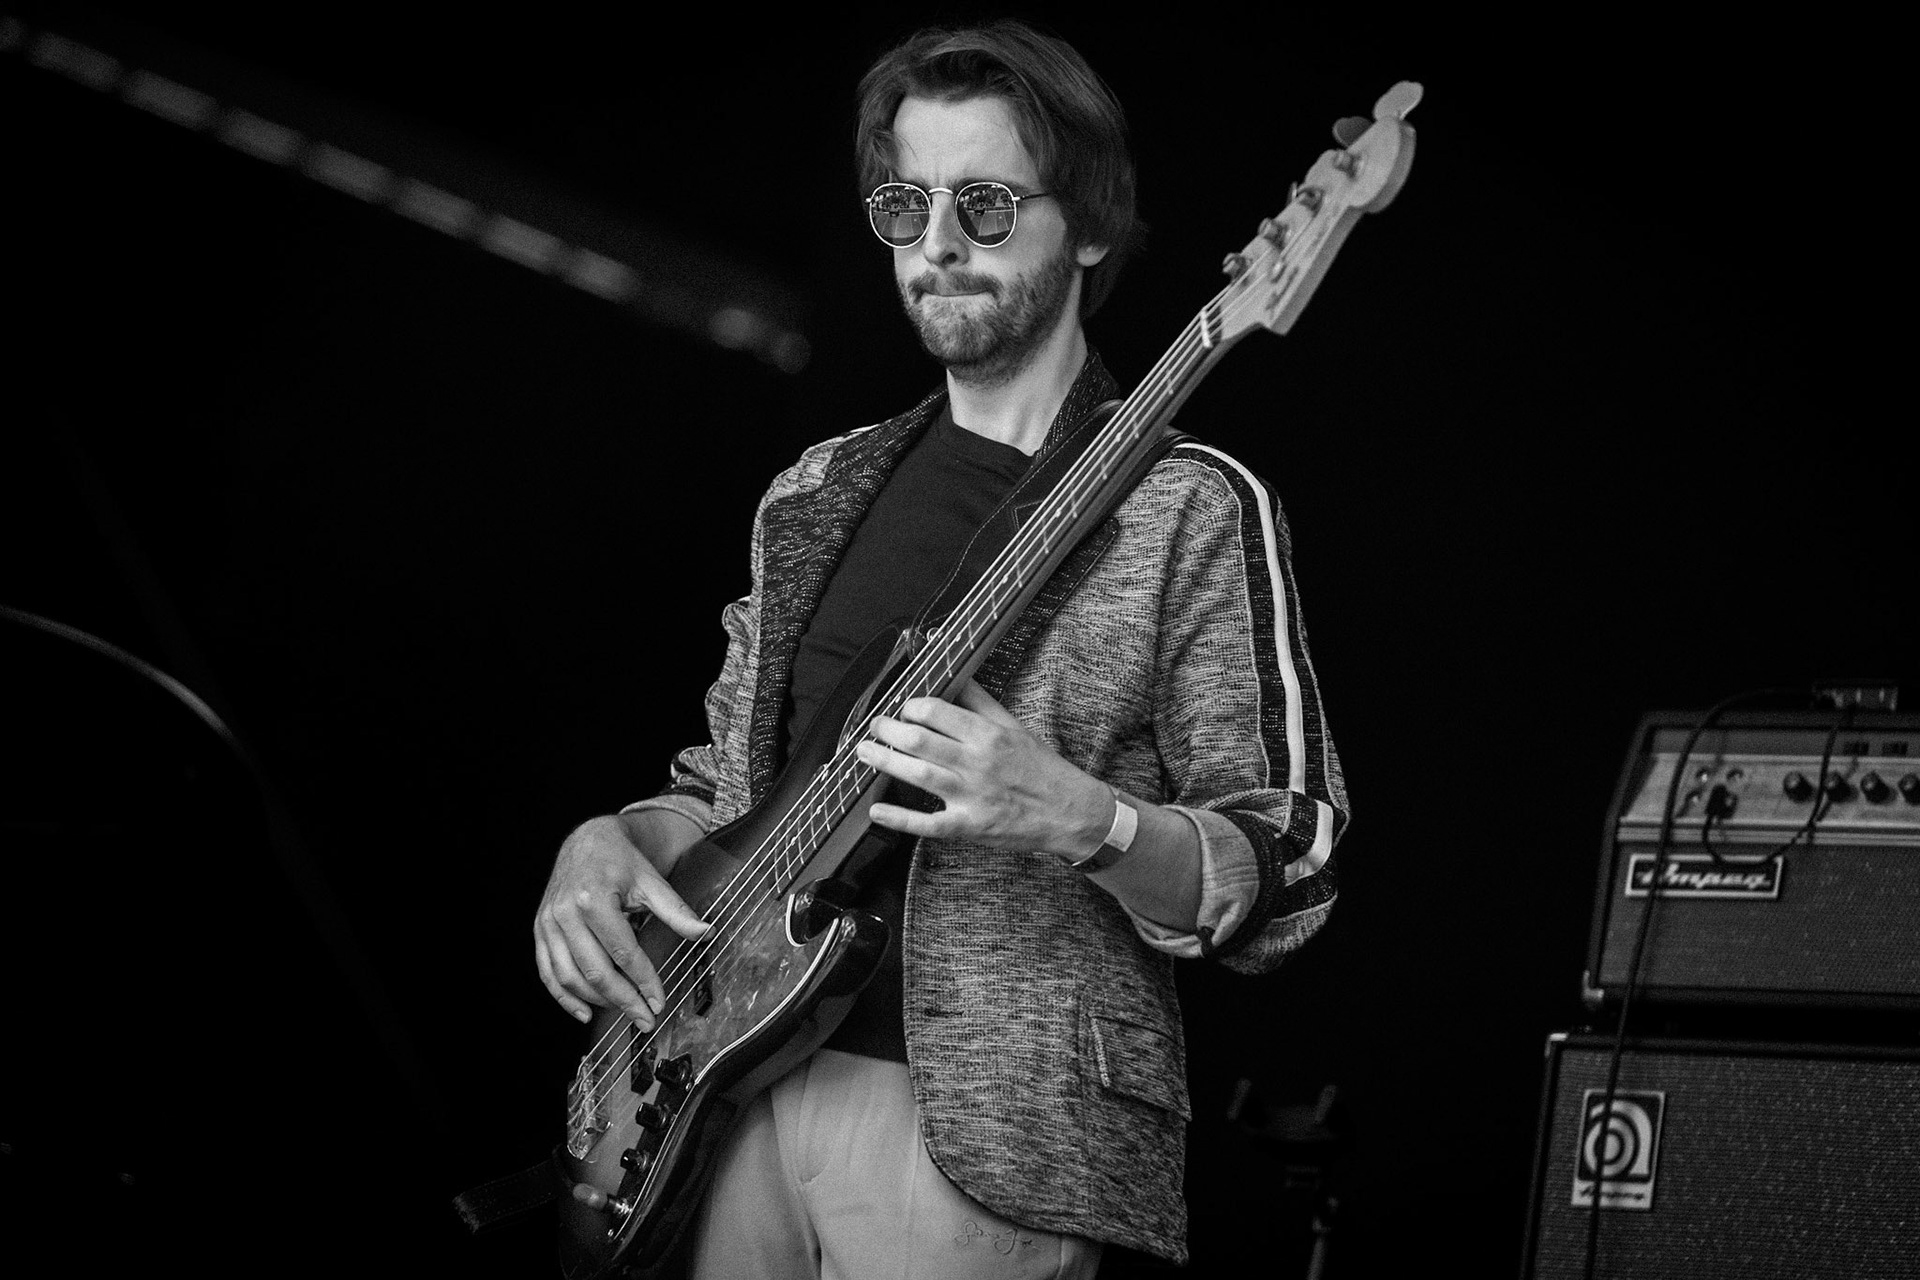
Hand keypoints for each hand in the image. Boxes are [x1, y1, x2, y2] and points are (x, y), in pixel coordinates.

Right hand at [533, 813, 707, 1027]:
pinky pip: (548, 972)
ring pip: (569, 977)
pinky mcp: (541, 930)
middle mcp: (566, 912)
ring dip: (597, 1001)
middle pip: (596, 970)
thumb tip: (705, 933)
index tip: (659, 1001)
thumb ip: (677, 911)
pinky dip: (564, 997)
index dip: (643, 981)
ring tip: (624, 1010)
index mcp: (595, 898)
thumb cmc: (620, 861)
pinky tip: (585, 1012)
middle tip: (645, 1018)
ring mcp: (549, 923)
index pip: (623, 952)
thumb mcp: (651, 881)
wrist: (588, 841)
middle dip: (624, 1000)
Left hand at [854, 679, 1109, 857]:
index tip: (902, 708)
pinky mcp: (968, 827)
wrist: (1069, 811)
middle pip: (919, 740)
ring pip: (917, 775)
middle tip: (874, 726)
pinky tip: (875, 811)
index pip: (936, 711)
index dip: (911, 706)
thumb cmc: (1040, 767)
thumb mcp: (1013, 726)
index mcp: (987, 735)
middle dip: (888, 730)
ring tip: (864, 752)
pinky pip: (927, 824)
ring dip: (884, 761)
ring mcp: (970, 797)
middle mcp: (976, 763)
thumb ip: (980, 701)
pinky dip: (899, 818)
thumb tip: (955, 674)